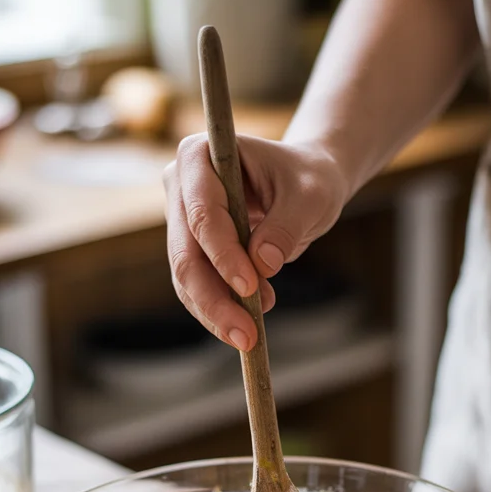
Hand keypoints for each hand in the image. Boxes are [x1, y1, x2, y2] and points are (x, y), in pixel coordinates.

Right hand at [165, 134, 345, 350]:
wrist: (305, 184)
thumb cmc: (308, 179)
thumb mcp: (310, 196)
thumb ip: (286, 226)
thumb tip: (263, 264)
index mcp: (200, 154)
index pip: (202, 211)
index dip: (222, 253)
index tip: (251, 287)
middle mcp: (180, 185)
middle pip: (185, 251)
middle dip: (214, 297)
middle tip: (245, 335)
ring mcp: (181, 218)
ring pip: (185, 276)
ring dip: (215, 312)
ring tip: (250, 337)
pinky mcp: (191, 247)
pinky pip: (196, 286)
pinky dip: (218, 310)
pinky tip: (248, 324)